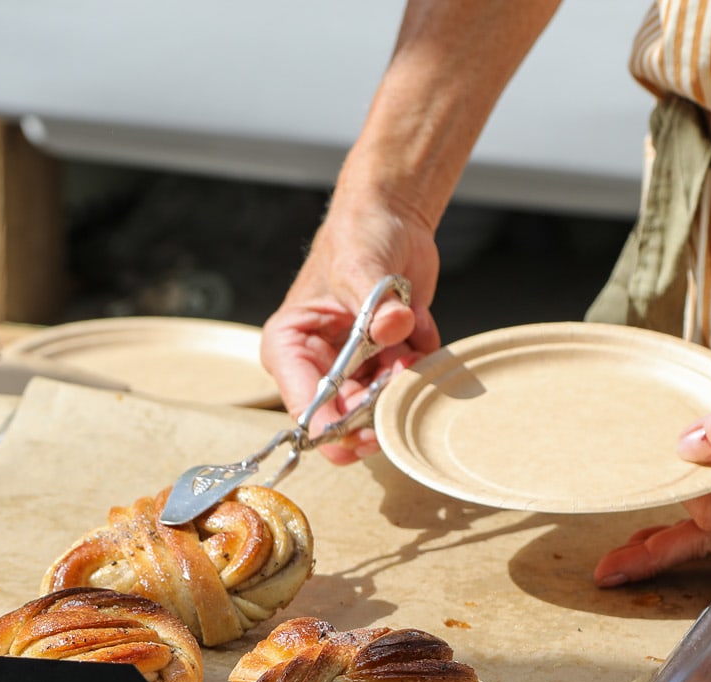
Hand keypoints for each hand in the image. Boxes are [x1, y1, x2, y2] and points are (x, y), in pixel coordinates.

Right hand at [260, 186, 443, 464]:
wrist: (392, 218)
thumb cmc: (357, 236)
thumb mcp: (361, 266)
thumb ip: (376, 303)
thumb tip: (394, 326)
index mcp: (289, 347)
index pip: (304, 408)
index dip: (334, 430)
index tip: (365, 433)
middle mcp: (315, 365)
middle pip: (345, 418)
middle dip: (379, 403)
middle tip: (402, 370)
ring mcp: (351, 368)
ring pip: (380, 406)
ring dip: (404, 378)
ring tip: (411, 335)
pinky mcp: (382, 362)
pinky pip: (408, 382)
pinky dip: (421, 358)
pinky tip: (418, 323)